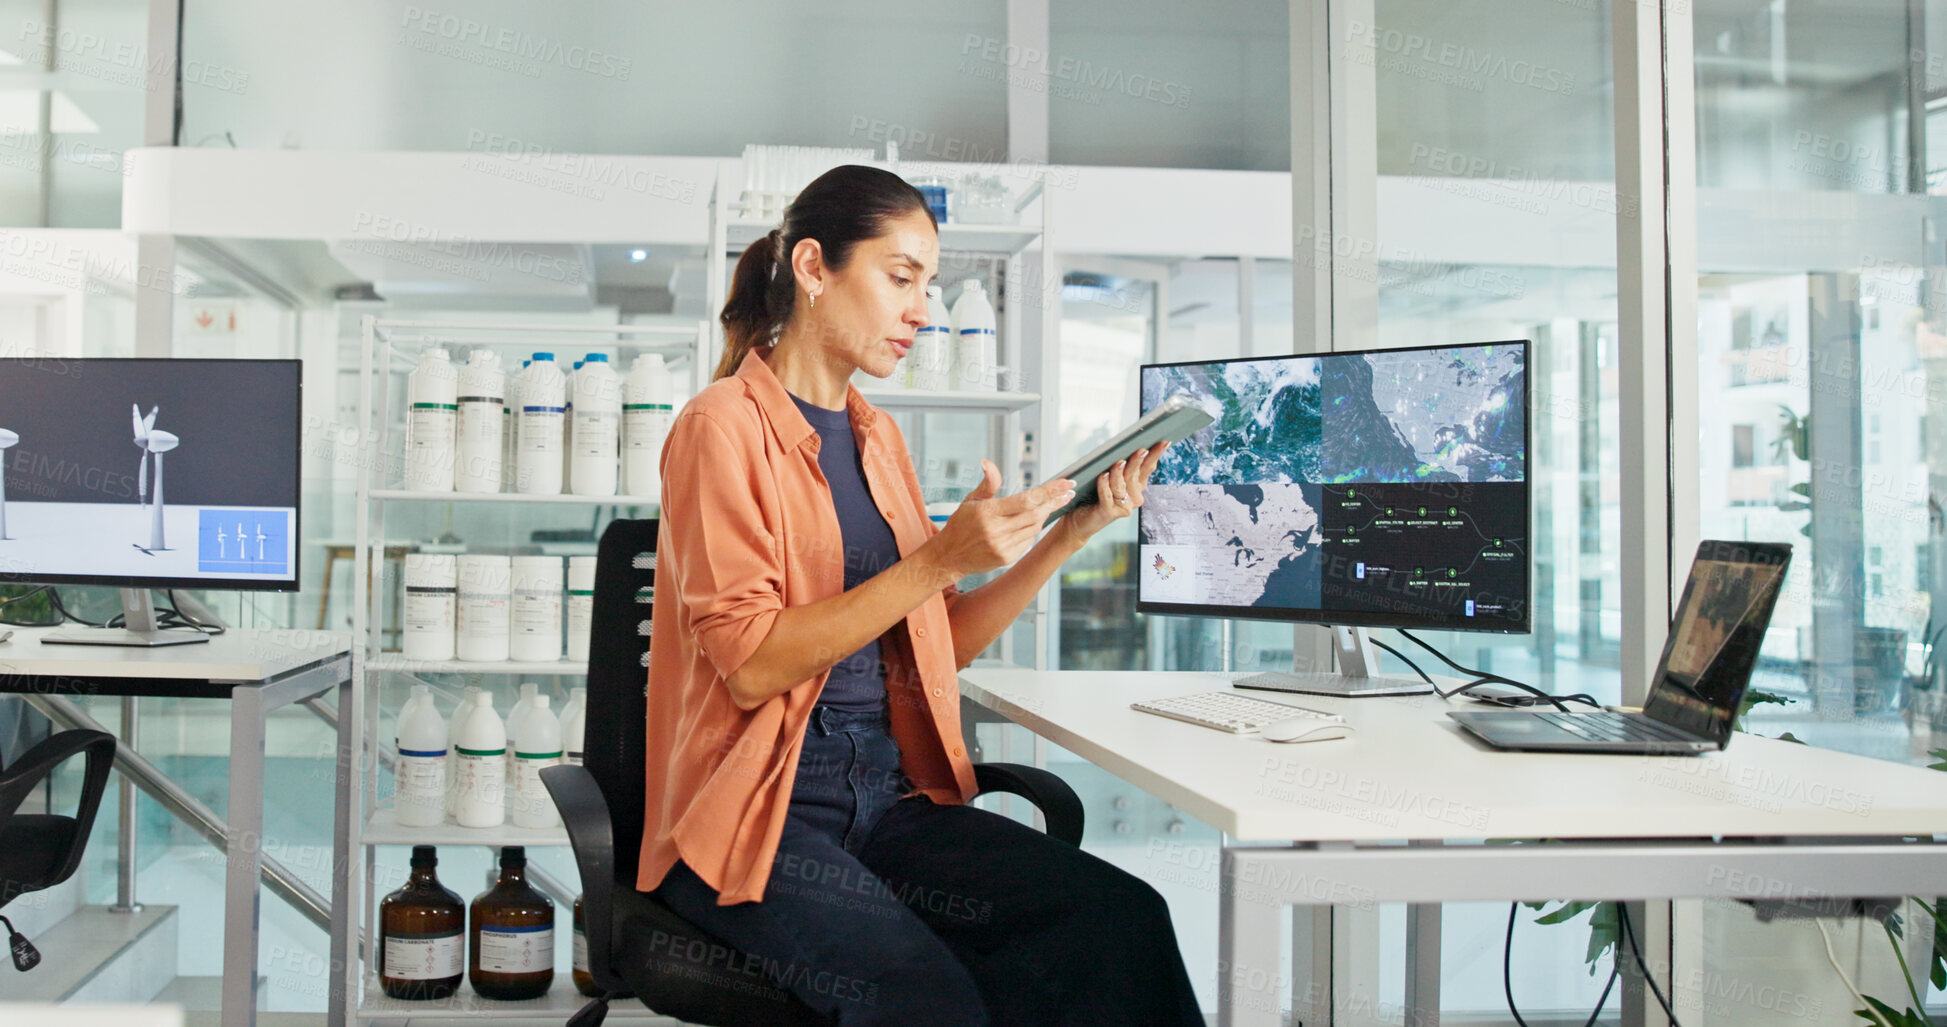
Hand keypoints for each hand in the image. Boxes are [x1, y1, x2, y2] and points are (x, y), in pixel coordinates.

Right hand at [925, 460, 1074, 578]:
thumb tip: (988, 463)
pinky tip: (1033, 521)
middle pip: (1035, 513)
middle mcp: (995, 530)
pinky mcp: (1006, 558)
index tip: (1066, 484)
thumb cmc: (960, 525)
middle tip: (1068, 492)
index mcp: (987, 512)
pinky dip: (1032, 529)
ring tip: (1051, 503)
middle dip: (1054, 502)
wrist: (949, 556)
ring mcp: (1002, 546)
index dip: (1049, 491)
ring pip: (1034, 527)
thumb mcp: (970, 500)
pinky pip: (1027, 541)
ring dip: (1044, 514)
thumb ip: (987, 483)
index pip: (1026, 499)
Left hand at [1061, 443, 1167, 541]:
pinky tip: (1103, 476)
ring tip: (1119, 462)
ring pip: (1121, 486)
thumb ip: (1120, 465)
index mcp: (1137, 485)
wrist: (1082, 520)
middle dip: (1137, 462)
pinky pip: (1107, 496)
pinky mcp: (1110, 513)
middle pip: (1135, 475)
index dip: (1155, 455)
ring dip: (1119, 473)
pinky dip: (1104, 485)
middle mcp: (1134, 497)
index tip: (1163, 442)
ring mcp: (1123, 506)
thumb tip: (1124, 448)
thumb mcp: (1111, 478)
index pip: (1148, 467)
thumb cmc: (1094, 495)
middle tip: (1141, 450)